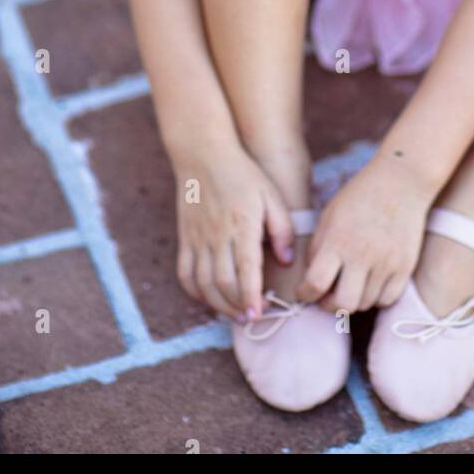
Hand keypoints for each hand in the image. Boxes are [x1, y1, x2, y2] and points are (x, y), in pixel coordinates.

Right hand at [173, 144, 293, 322]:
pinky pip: (185, 273)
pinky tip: (211, 298)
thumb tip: (287, 261)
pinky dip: (196, 292)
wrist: (203, 155)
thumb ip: (282, 228)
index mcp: (241, 225)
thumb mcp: (271, 195)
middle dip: (237, 306)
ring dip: (219, 305)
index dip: (251, 296)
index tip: (259, 314)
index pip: (245, 270)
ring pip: (203, 283)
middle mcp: (216, 236)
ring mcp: (197, 238)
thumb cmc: (244, 174)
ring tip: (236, 314)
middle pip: (223, 283)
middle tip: (252, 318)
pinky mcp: (185, 238)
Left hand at [294, 153, 434, 314]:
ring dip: (354, 299)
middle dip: (330, 306)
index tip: (305, 292)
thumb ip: (318, 249)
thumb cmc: (359, 197)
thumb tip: (312, 283)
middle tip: (327, 296)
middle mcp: (363, 255)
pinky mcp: (406, 267)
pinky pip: (387, 300)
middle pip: (343, 305)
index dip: (305, 294)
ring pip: (365, 304)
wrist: (401, 181)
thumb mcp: (329, 216)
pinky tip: (371, 282)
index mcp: (338, 240)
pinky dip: (376, 297)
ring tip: (350, 283)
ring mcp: (387, 263)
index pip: (316, 284)